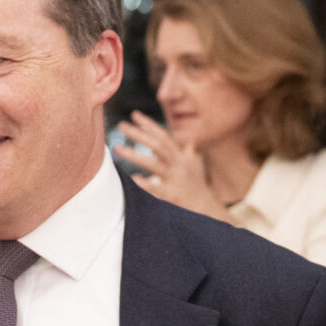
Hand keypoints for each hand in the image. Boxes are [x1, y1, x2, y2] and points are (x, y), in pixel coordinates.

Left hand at [114, 113, 230, 220]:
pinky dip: (144, 184)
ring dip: (135, 155)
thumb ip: (188, 154)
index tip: (134, 115)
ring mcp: (175, 180)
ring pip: (154, 164)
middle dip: (139, 134)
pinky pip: (156, 189)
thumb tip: (189, 142)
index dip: (149, 125)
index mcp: (180, 158)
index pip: (164, 137)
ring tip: (117, 148)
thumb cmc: (197, 189)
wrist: (208, 211)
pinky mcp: (173, 196)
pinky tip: (132, 179)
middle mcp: (178, 166)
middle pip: (158, 145)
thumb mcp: (195, 168)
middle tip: (121, 125)